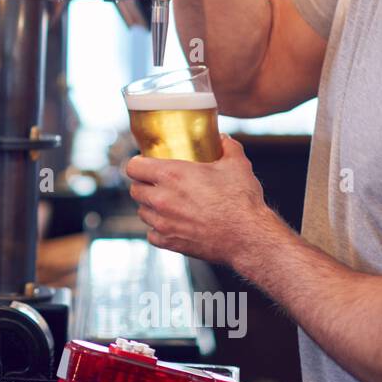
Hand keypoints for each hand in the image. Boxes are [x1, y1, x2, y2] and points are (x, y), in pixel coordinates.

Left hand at [124, 134, 281, 266]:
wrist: (248, 236)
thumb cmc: (241, 200)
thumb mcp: (237, 164)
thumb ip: (227, 147)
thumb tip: (222, 139)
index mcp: (171, 175)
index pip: (133, 167)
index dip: (137, 164)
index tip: (144, 163)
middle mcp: (161, 199)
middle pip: (134, 189)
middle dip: (143, 185)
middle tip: (155, 184)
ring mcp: (163, 222)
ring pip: (142, 212)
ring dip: (150, 207)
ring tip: (165, 204)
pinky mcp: (169, 242)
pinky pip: (152, 234)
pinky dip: (158, 230)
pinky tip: (170, 224)